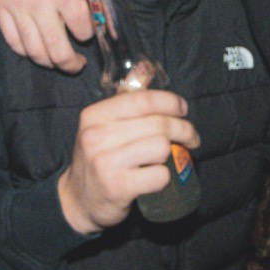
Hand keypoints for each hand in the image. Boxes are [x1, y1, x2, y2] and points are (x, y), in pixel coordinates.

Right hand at [0, 0, 91, 73]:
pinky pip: (13, 40)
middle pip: (57, 51)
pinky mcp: (0, 4)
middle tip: (77, 64)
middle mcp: (39, 2)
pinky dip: (25, 50)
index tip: (88, 33)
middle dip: (71, 64)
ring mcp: (16, 5)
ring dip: (49, 62)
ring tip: (57, 59)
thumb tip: (99, 19)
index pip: (82, 32)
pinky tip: (35, 47)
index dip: (88, 36)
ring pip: (34, 51)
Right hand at [56, 90, 198, 234]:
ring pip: (161, 148)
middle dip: (184, 130)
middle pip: (158, 125)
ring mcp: (105, 163)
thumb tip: (145, 68)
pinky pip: (159, 175)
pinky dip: (164, 177)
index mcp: (94, 115)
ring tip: (170, 157)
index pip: (143, 100)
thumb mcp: (104, 126)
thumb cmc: (99, 159)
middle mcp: (96, 136)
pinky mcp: (117, 187)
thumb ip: (126, 99)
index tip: (183, 110)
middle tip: (191, 138)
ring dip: (172, 154)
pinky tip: (155, 177)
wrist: (78, 200)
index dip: (171, 103)